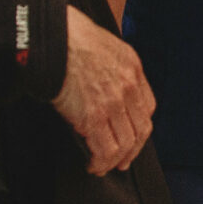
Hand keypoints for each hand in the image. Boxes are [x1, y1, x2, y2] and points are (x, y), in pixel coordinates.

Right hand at [53, 6, 154, 173]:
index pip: (148, 106)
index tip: (132, 135)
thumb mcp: (104, 44)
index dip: (140, 126)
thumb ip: (110, 66)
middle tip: (123, 161)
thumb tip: (102, 84)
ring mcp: (113, 103)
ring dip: (116, 160)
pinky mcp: (93, 117)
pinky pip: (106, 149)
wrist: (54, 38)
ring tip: (104, 166)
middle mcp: (128, 87)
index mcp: (133, 67)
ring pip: (126, 143)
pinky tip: (93, 165)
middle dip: (133, 150)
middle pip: (141, 129)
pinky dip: (101, 162)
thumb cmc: (69, 37)